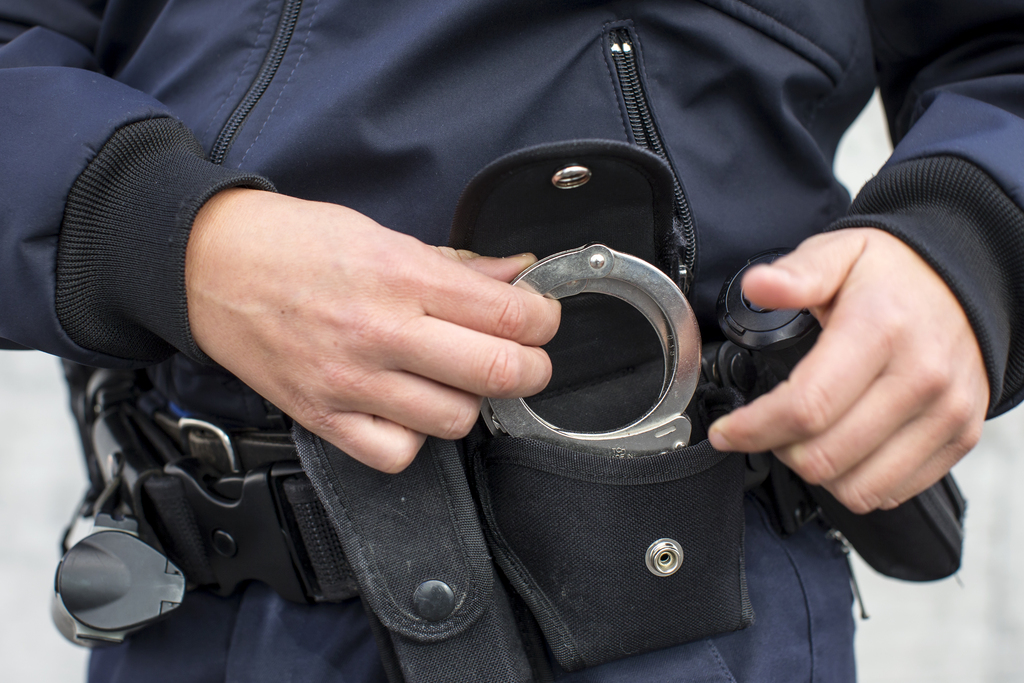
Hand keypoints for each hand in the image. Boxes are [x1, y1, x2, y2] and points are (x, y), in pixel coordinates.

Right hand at [185, 188, 559, 472]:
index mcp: (402, 276)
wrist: (208, 266)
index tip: (541, 319)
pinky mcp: (322, 418)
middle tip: (524, 358)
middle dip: (531, 369)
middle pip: (497, 373)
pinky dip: (415, 437)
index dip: (544, 320)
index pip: (510, 315)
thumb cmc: (294, 243)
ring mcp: (350, 382)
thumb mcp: (381, 234)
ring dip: (470, 401)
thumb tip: (517, 274)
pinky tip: (407, 407)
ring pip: (455, 420)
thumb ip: (455, 265)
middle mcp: (381, 333)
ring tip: (455, 379)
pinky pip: (397, 453)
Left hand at [708, 228, 988, 512]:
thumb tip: (757, 285)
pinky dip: (857, 483)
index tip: (726, 431)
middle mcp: (920, 377)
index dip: (754, 429)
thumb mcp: (840, 253)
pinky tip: (843, 449)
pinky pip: (893, 492)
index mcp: (881, 330)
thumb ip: (797, 273)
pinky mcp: (961, 438)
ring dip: (816, 473)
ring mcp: (946, 413)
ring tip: (803, 439)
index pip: (807, 406)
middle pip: (825, 455)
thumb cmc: (894, 274)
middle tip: (765, 429)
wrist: (966, 283)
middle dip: (777, 450)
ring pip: (858, 487)